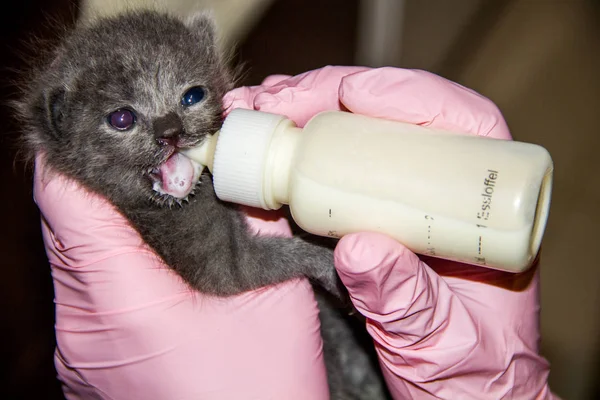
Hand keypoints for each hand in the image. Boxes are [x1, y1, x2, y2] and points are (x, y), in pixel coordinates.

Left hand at [34, 166, 328, 395]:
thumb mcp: (276, 303)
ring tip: (157, 191)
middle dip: (105, 178)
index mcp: (123, 303)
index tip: (116, 120)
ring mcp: (80, 351)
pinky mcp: (91, 363)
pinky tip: (153, 249)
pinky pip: (86, 290)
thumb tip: (240, 176)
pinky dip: (111, 257)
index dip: (82, 150)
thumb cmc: (266, 394)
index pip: (67, 201)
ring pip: (73, 256)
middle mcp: (82, 327)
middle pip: (66, 224)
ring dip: (108, 218)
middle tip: (153, 149)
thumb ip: (255, 228)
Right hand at [225, 66, 557, 398]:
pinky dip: (297, 159)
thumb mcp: (446, 341)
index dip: (403, 93)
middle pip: (393, 121)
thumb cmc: (473, 373)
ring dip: (306, 119)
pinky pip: (334, 177)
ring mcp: (404, 205)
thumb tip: (357, 249)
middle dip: (329, 99)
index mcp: (485, 208)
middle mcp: (445, 194)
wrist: (461, 398)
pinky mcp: (371, 222)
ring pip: (359, 141)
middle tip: (273, 100)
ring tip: (258, 111)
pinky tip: (267, 148)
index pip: (456, 122)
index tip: (348, 92)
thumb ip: (408, 301)